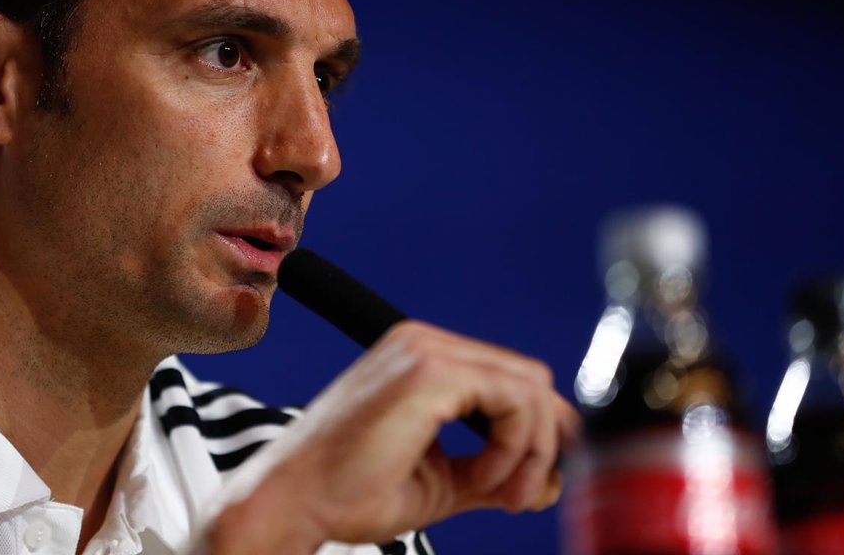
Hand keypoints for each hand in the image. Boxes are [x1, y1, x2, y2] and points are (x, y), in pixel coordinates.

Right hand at [200, 320, 579, 553]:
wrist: (292, 500)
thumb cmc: (343, 491)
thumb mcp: (440, 480)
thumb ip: (494, 473)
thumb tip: (551, 480)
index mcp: (420, 359)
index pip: (510, 380)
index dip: (536, 433)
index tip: (527, 483)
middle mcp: (423, 343)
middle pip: (529, 380)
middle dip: (539, 444)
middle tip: (519, 495)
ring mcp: (425, 351)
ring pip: (530, 388)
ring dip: (529, 451)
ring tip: (499, 492)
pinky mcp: (429, 372)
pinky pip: (514, 398)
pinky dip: (515, 447)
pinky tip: (486, 478)